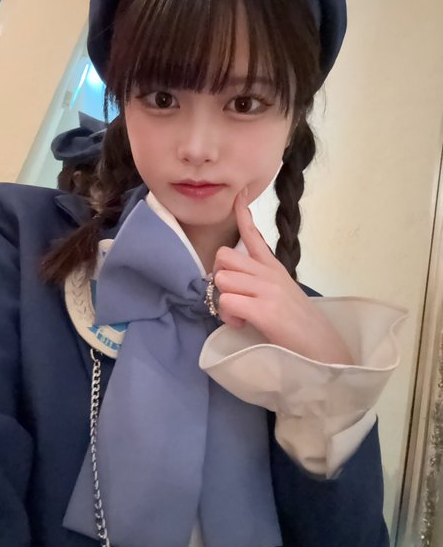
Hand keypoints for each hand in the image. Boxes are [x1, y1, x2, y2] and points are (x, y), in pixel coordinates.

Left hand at [213, 189, 352, 364]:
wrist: (326, 352)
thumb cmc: (301, 328)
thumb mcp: (283, 295)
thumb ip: (260, 283)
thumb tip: (233, 284)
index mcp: (275, 269)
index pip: (253, 235)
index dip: (242, 213)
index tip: (239, 194)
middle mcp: (270, 274)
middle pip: (224, 257)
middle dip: (220, 277)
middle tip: (233, 298)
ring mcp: (268, 290)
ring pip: (222, 278)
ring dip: (223, 301)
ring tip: (241, 316)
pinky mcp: (265, 309)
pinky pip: (227, 301)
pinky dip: (228, 316)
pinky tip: (243, 324)